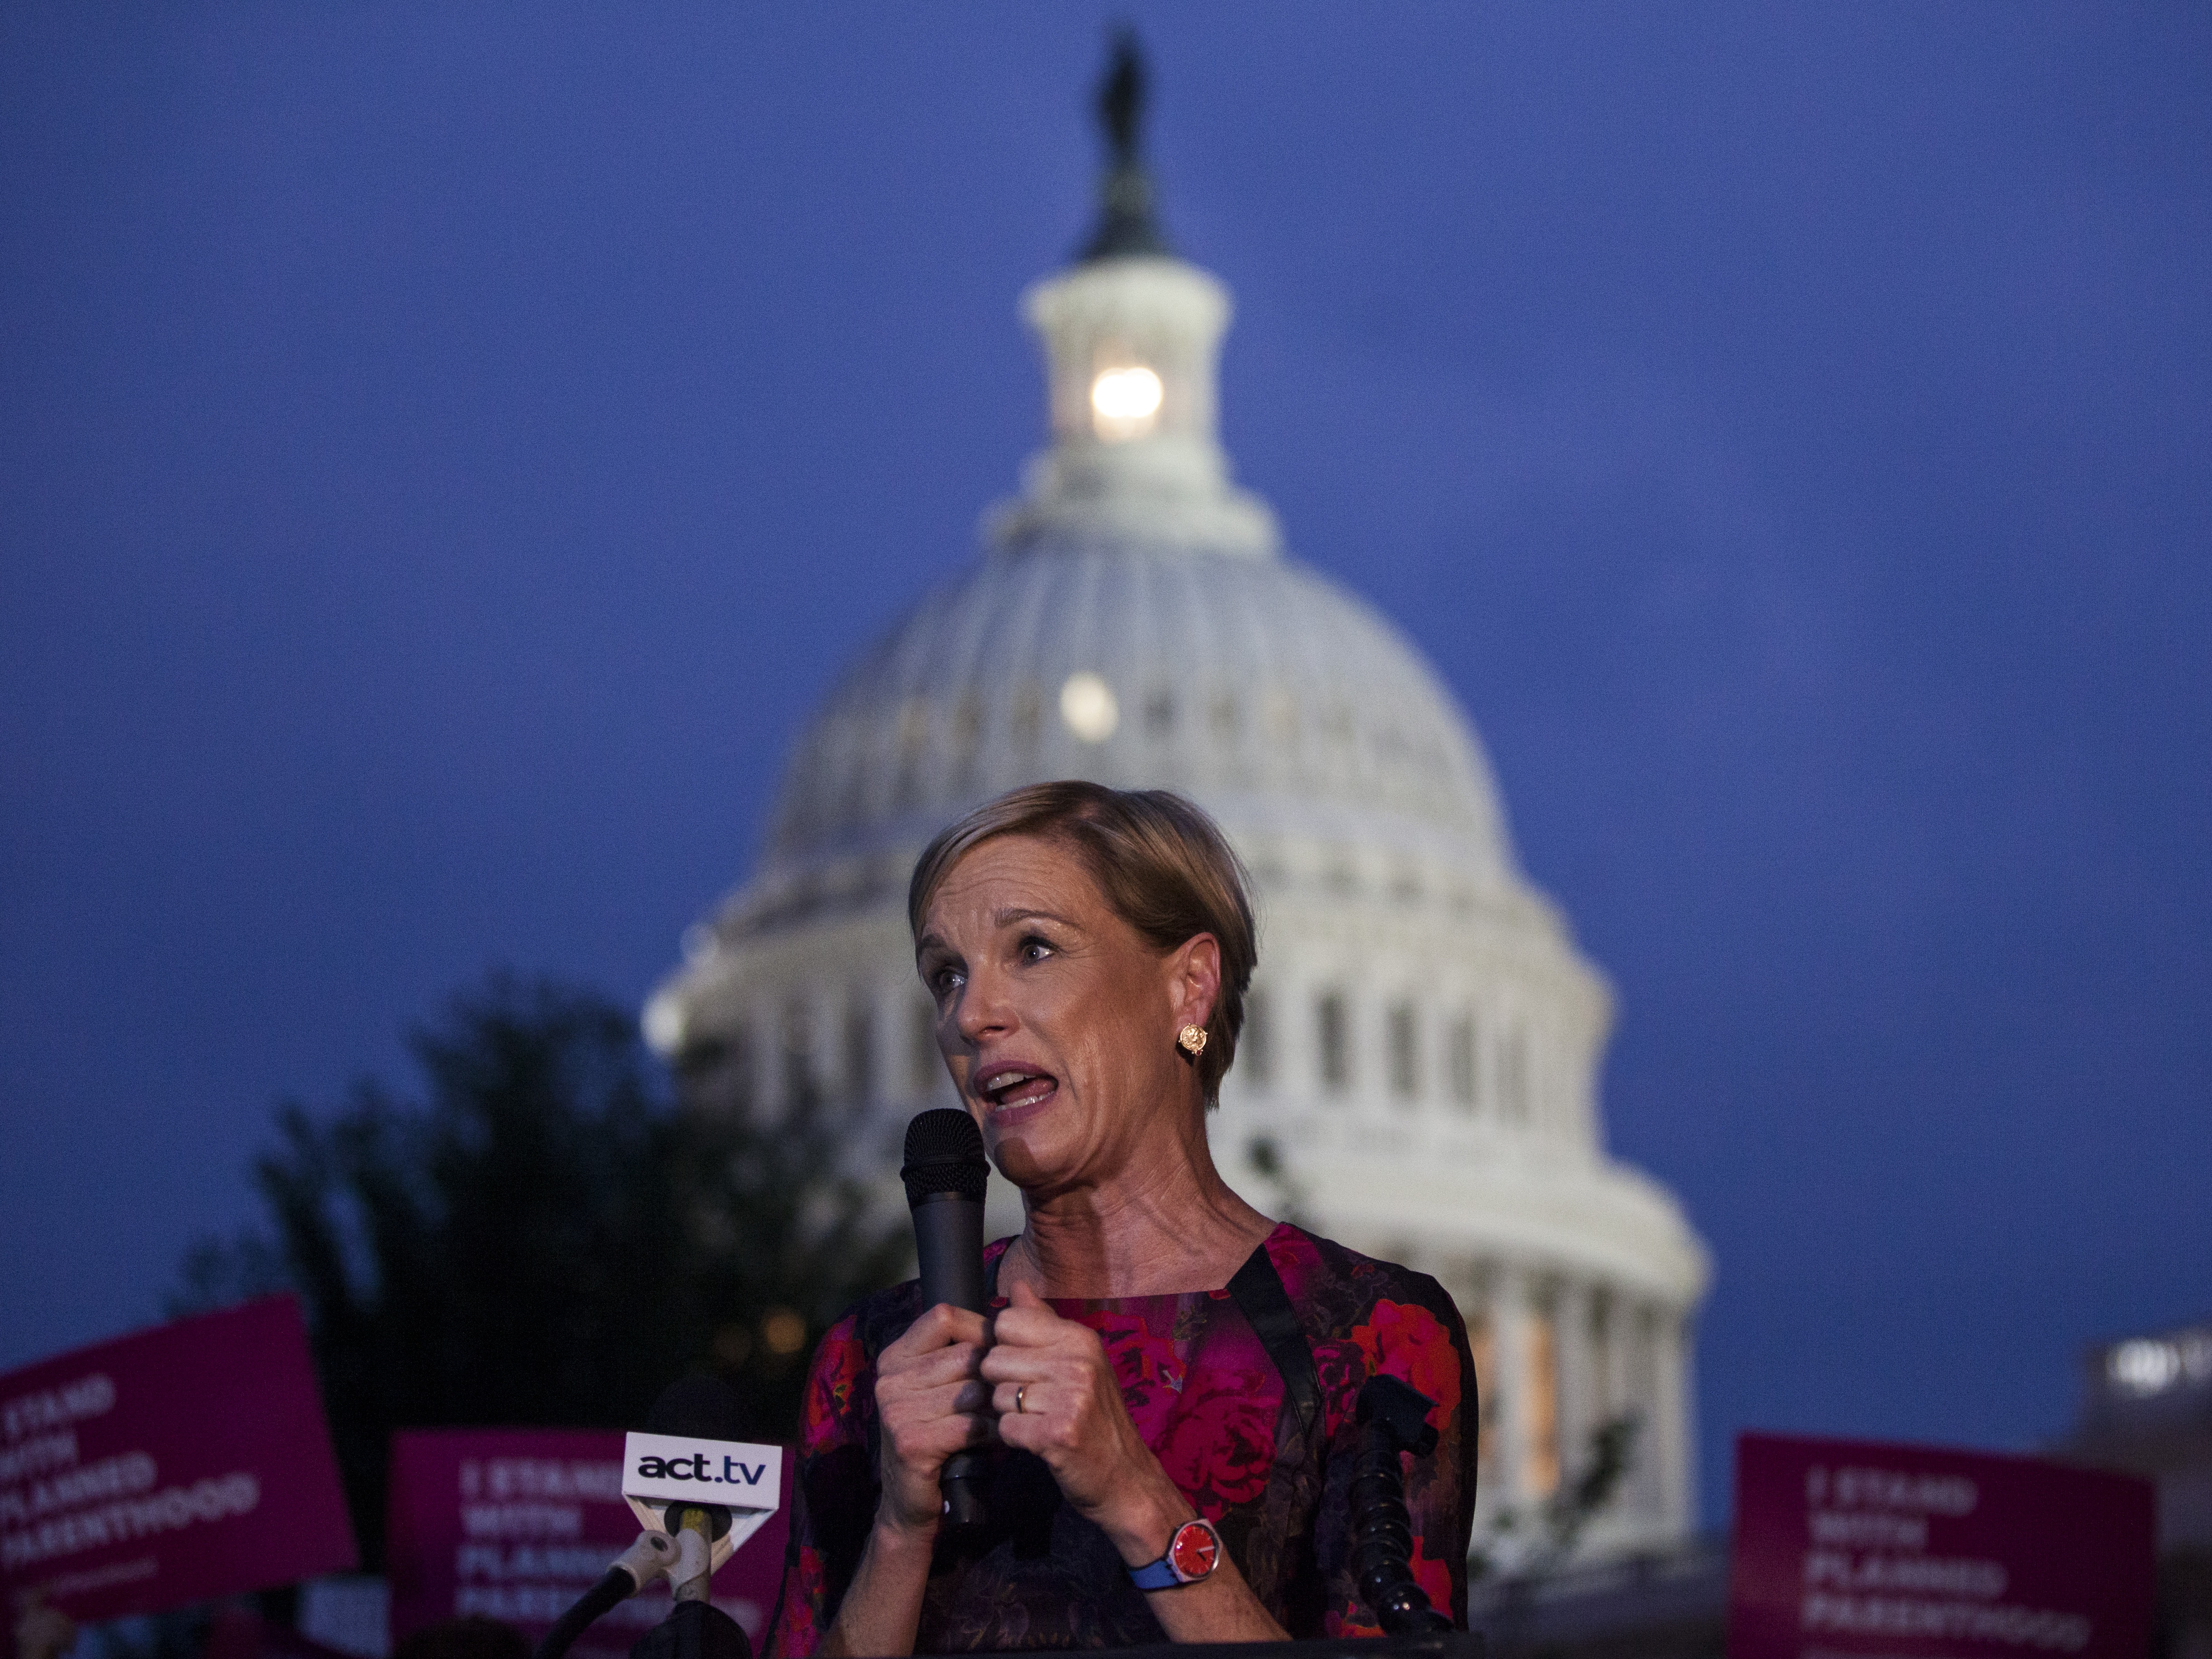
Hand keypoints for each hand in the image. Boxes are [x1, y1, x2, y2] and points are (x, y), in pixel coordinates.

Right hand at [872, 1301, 993, 1539]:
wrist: (913, 1501)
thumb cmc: (942, 1434)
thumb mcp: (951, 1384)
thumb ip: (976, 1341)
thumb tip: (1021, 1289)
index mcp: (895, 1356)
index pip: (944, 1316)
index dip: (981, 1329)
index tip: (1000, 1352)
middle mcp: (889, 1378)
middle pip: (963, 1355)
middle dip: (994, 1376)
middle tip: (1010, 1394)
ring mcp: (895, 1410)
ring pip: (971, 1391)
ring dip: (997, 1407)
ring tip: (1007, 1416)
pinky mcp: (910, 1442)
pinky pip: (969, 1425)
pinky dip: (991, 1433)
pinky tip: (998, 1439)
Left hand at [979, 1282, 1190, 1563]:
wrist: (1125, 1477)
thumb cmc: (1095, 1416)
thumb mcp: (1077, 1361)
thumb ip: (1042, 1322)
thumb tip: (1016, 1286)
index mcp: (1080, 1337)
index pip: (1007, 1321)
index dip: (1004, 1347)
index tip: (1022, 1368)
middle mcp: (1077, 1361)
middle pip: (994, 1359)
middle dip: (1002, 1384)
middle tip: (1029, 1402)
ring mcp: (1071, 1397)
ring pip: (997, 1395)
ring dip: (1008, 1414)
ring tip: (1035, 1421)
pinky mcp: (1059, 1433)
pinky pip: (1005, 1427)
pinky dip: (1013, 1439)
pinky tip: (1035, 1441)